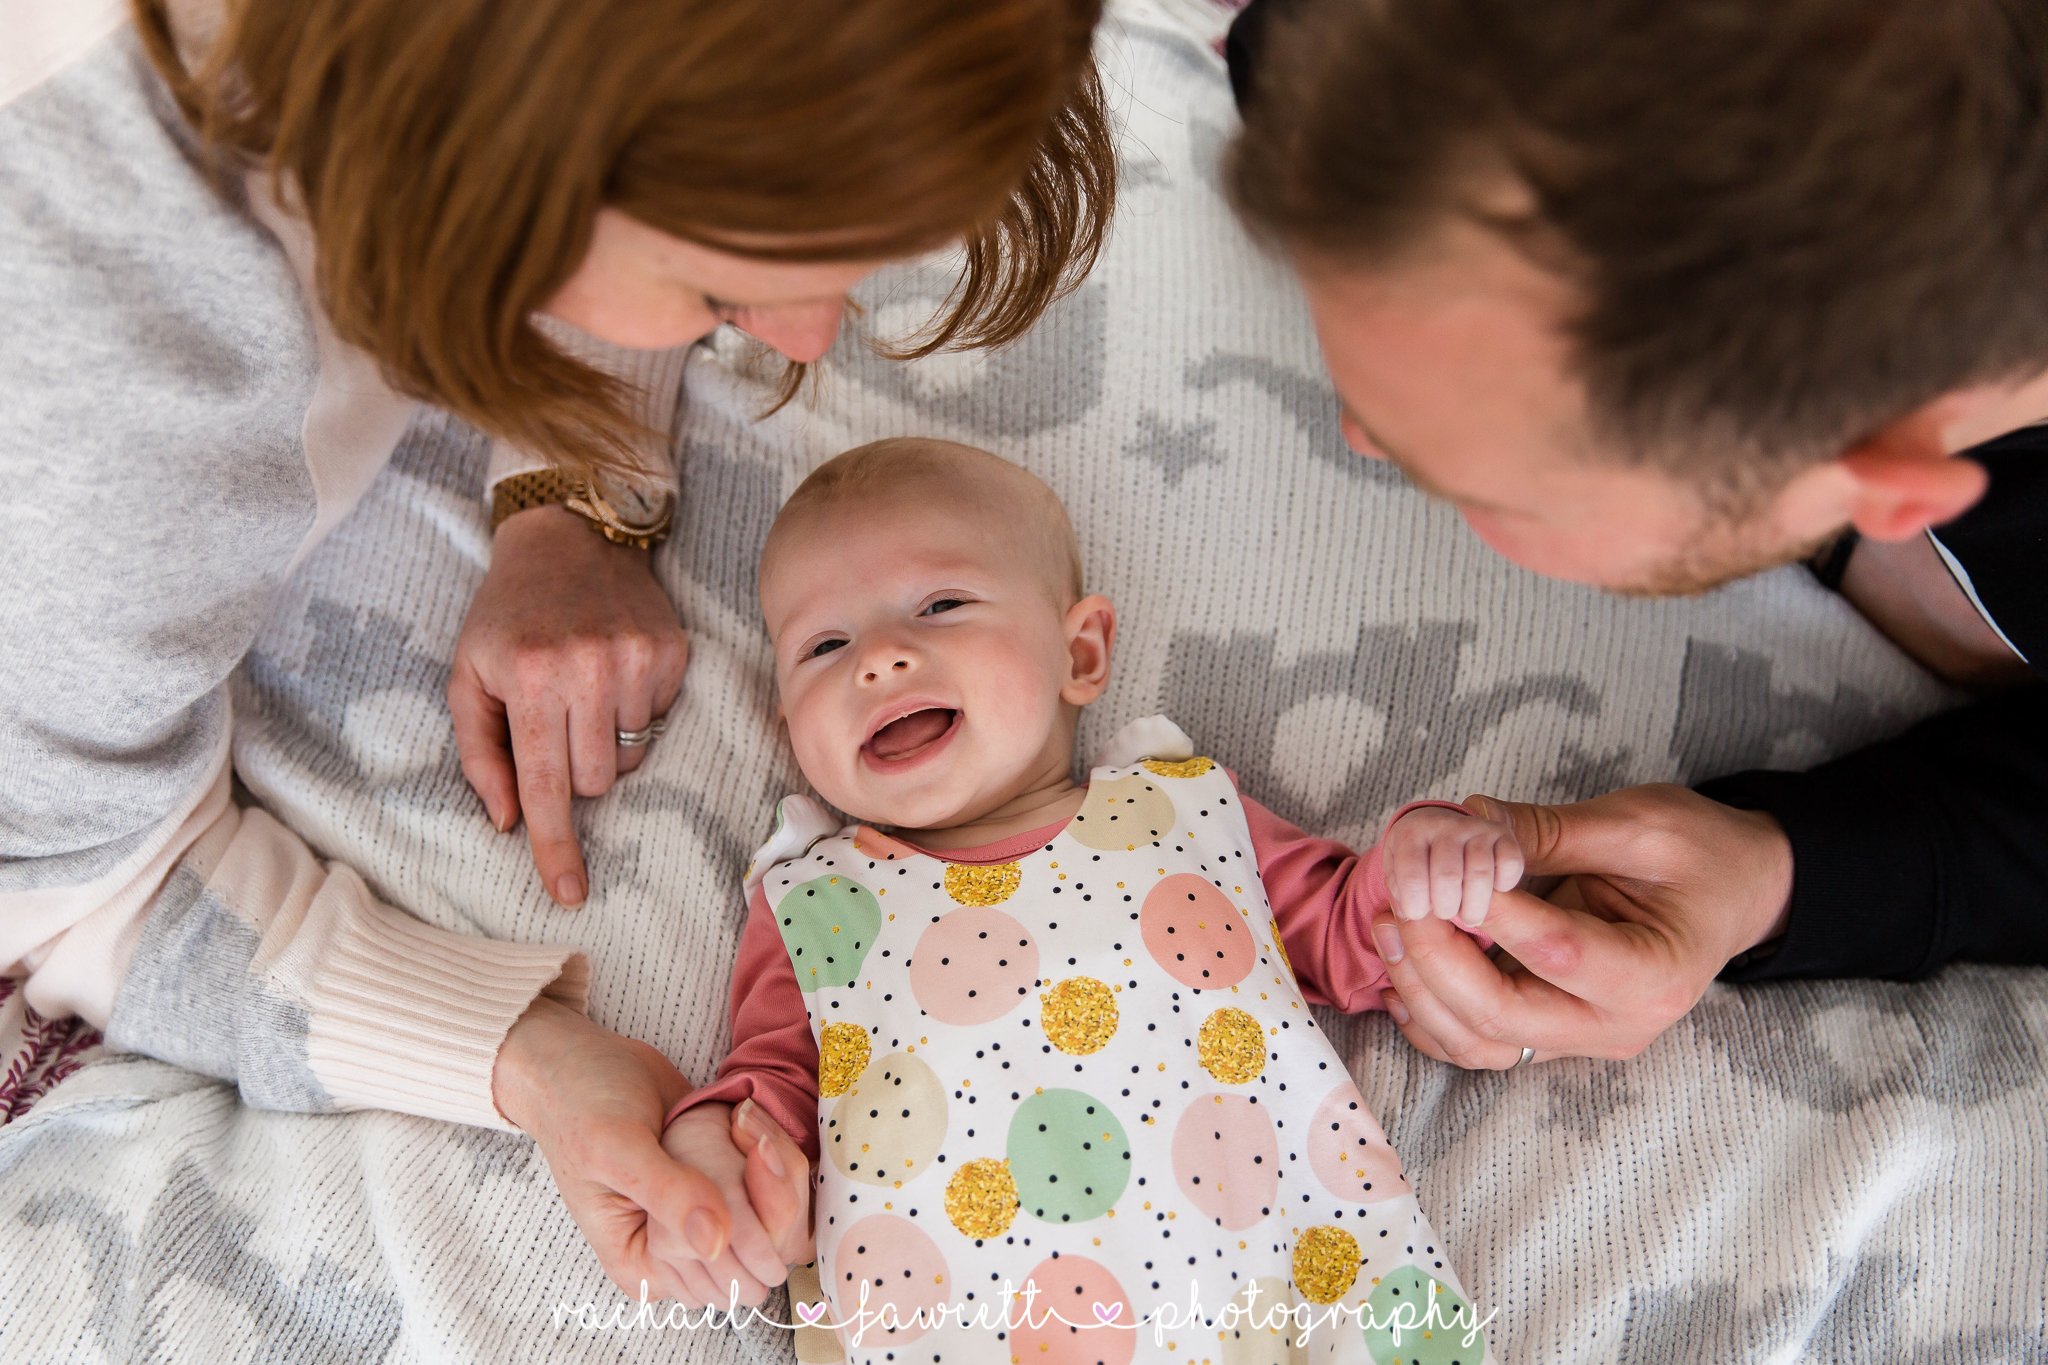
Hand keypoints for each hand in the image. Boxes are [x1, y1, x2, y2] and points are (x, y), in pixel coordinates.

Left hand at [448, 505, 688, 905]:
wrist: (569, 539)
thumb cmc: (506, 616)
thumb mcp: (467, 677)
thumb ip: (479, 754)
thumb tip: (508, 821)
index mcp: (530, 677)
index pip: (546, 784)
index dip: (555, 845)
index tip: (568, 892)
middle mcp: (589, 668)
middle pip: (595, 781)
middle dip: (573, 772)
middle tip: (555, 724)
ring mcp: (637, 659)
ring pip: (630, 759)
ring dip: (604, 744)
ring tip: (585, 695)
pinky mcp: (671, 652)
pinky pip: (657, 724)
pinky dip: (632, 715)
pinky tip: (613, 676)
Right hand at [492, 1000, 807, 1301]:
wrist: (583, 1064)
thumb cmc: (584, 1106)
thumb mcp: (617, 1148)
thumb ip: (668, 1195)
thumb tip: (716, 1243)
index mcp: (643, 1265)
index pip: (725, 1279)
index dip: (753, 1228)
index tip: (752, 1152)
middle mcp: (676, 1253)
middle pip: (760, 1258)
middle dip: (774, 1195)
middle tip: (752, 1129)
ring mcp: (703, 1219)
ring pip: (775, 1226)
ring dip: (778, 1170)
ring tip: (745, 1119)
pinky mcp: (722, 1186)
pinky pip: (770, 1190)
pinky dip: (773, 1154)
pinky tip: (747, 1118)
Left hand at [1368, 785, 1791, 1067]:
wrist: (1736, 892)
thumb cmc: (1700, 853)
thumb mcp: (1638, 824)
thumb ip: (1549, 830)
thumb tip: (1466, 821)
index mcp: (1654, 973)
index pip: (1555, 952)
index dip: (1486, 914)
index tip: (1439, 870)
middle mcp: (1619, 1025)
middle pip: (1503, 1017)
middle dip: (1435, 960)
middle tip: (1397, 903)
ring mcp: (1584, 1038)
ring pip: (1481, 1043)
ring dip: (1422, 992)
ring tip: (1387, 927)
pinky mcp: (1556, 1033)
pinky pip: (1480, 1043)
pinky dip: (1430, 1017)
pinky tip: (1397, 973)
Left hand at [1381, 804, 1523, 925]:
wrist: (1440, 830)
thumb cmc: (1417, 867)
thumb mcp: (1399, 880)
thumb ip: (1401, 903)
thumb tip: (1405, 927)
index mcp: (1410, 833)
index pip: (1411, 874)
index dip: (1415, 905)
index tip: (1418, 915)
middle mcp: (1444, 824)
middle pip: (1447, 875)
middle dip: (1446, 908)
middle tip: (1445, 915)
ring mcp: (1476, 827)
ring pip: (1480, 872)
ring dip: (1475, 905)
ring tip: (1469, 916)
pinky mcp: (1504, 834)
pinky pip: (1511, 863)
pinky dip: (1505, 884)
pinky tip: (1494, 893)